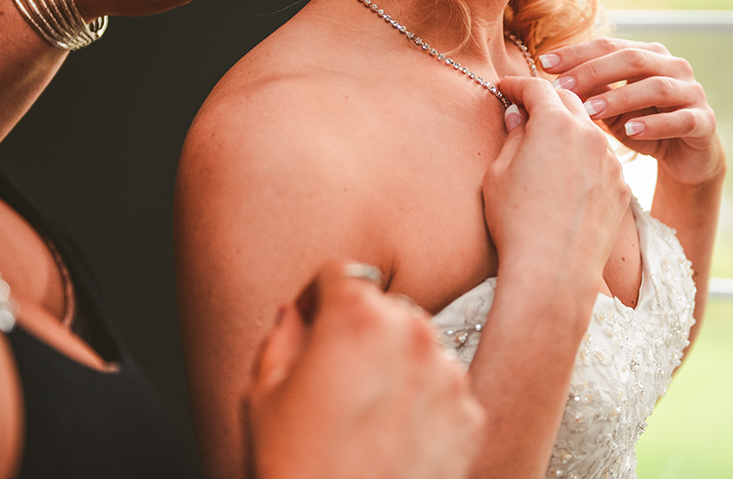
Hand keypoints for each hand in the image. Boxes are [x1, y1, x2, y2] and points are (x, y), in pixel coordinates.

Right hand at [246, 261, 484, 478]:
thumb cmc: (297, 469)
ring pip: (418, 348)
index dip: (317, 296)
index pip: (340, 273)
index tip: (311, 320)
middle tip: (334, 375)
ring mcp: (448, 375)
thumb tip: (295, 316)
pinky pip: (442, 391)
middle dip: (359, 332)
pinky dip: (422, 404)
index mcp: (358, 316)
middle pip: (383, 309)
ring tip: (363, 414)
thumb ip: (281, 338)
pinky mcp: (470, 415)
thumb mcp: (262, 396)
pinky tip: (391, 438)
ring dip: (395, 364)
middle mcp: (412, 333)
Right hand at [484, 78, 630, 292]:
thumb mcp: (499, 174)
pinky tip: (570, 175)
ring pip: (590, 130)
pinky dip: (585, 157)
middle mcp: (589, 135)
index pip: (536, 87)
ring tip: (551, 142)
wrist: (555, 269)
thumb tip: (519, 117)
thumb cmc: (516, 221)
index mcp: (555, 124)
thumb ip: (513, 137)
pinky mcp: (621, 188)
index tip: (505, 88)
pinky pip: (602, 160)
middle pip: (569, 99)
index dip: (517, 84)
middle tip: (528, 107)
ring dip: (570, 128)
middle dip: (547, 98)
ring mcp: (610, 162)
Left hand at [541, 38, 724, 185]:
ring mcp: (692, 92)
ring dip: (619, 98)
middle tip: (561, 89)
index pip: (608, 46)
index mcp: (648, 55)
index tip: (543, 64)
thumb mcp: (610, 110)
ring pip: (655, 86)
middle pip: (631, 59)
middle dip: (593, 72)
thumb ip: (590, 93)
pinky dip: (653, 124)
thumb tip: (550, 83)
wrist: (685, 157)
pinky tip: (629, 132)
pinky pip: (680, 119)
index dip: (576, 53)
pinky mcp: (704, 121)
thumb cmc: (641, 127)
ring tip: (589, 112)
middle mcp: (672, 66)